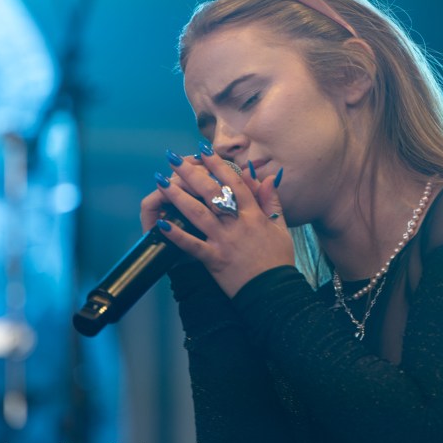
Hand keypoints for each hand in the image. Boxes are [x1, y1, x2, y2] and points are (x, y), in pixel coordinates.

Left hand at [139, 147, 293, 297]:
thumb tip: (267, 177)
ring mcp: (224, 242)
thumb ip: (272, 201)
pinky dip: (176, 234)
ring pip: (198, 214)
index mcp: (254, 215)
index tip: (203, 151)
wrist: (274, 292)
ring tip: (161, 182)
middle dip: (191, 173)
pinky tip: (161, 223)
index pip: (235, 183)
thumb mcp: (281, 227)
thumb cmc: (278, 260)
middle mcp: (237, 224)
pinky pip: (192, 245)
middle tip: (173, 158)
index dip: (218, 165)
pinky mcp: (214, 260)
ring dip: (178, 196)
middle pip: (212, 193)